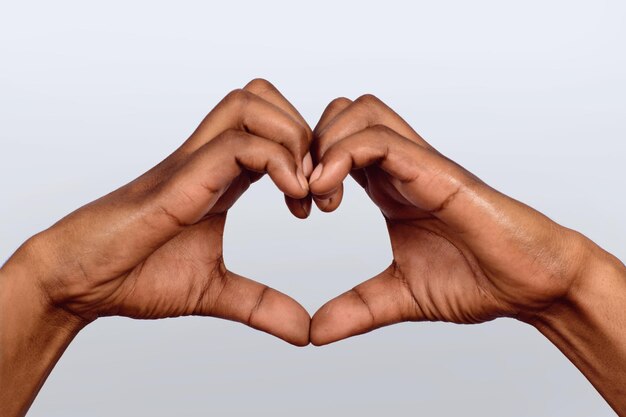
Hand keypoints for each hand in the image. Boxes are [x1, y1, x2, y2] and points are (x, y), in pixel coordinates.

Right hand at [13, 79, 311, 344]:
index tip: (320, 203)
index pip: (271, 127)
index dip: (308, 153)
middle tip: (320, 189)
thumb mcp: (215, 291)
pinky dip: (276, 161)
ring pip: (250, 102)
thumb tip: (304, 332)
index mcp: (220, 176)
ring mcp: (192, 163)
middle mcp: (207, 158)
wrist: (78, 282)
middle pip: (263, 96)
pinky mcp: (180, 178)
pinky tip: (290, 196)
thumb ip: (262, 305)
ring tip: (303, 191)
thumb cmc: (135, 276)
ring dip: (292, 138)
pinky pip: (236, 144)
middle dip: (306, 132)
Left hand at [308, 94, 588, 343]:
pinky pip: (380, 140)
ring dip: (324, 145)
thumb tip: (315, 333)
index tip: (297, 209)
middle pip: (342, 112)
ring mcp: (419, 164)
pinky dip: (342, 156)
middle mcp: (400, 167)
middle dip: (308, 145)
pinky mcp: (436, 171)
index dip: (305, 166)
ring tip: (318, 196)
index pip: (336, 143)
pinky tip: (329, 196)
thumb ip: (356, 309)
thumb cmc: (477, 280)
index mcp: (388, 187)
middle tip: (301, 196)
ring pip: (358, 111)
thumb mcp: (399, 297)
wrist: (531, 285)